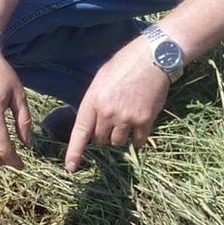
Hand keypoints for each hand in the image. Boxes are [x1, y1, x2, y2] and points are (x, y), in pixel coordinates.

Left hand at [64, 43, 168, 172]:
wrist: (152, 57)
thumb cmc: (125, 64)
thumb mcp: (101, 80)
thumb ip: (95, 103)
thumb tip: (94, 125)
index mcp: (93, 100)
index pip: (81, 131)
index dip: (75, 151)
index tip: (71, 167)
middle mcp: (108, 112)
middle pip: (100, 139)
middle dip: (104, 134)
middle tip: (113, 118)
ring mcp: (126, 118)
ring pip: (118, 142)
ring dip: (121, 136)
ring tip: (127, 117)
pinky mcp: (144, 120)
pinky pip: (137, 141)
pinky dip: (138, 137)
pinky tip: (140, 123)